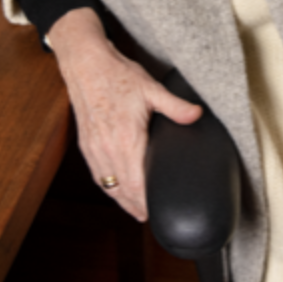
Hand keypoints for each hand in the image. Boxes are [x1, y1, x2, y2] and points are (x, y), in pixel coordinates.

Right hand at [47, 8, 201, 220]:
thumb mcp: (151, 88)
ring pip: (109, 186)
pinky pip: (97, 175)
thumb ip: (175, 106)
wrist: (85, 64)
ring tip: (139, 212)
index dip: (148, 202)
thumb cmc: (117, 75)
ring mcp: (94, 149)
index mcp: (126, 139)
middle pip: (124, 191)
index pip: (138, 184)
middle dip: (139, 207)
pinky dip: (109, 188)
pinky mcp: (86, 145)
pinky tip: (117, 192)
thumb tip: (197, 115)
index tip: (160, 212)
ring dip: (123, 201)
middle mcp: (107, 149)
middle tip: (155, 217)